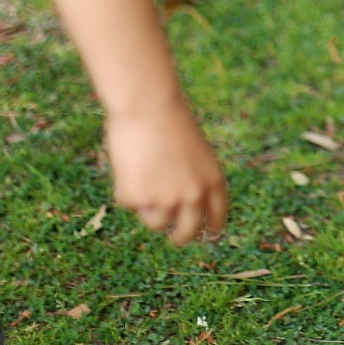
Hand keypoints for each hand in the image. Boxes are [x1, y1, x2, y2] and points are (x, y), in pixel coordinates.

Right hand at [106, 99, 228, 244]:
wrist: (148, 106)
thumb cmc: (168, 119)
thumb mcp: (195, 151)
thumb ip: (192, 179)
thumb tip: (179, 208)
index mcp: (213, 180)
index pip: (217, 215)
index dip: (213, 227)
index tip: (208, 235)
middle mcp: (194, 196)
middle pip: (188, 232)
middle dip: (180, 238)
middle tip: (174, 238)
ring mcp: (166, 201)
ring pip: (155, 222)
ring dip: (148, 208)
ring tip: (142, 173)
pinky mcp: (139, 200)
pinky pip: (129, 203)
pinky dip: (126, 188)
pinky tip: (129, 162)